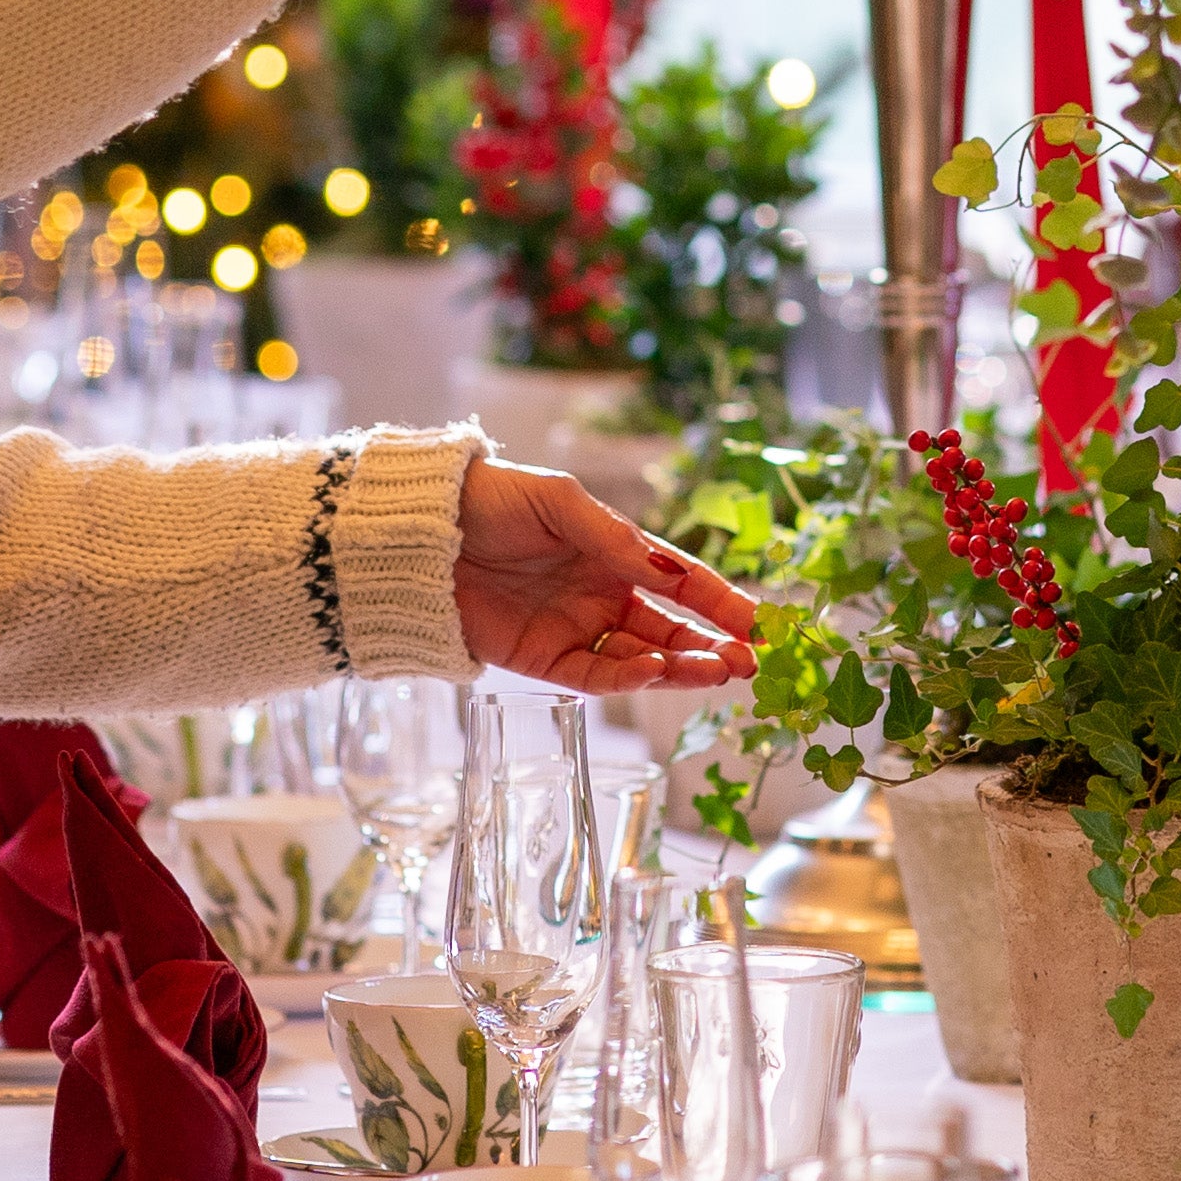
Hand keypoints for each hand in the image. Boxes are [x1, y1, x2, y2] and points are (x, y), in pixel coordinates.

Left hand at [449, 454, 764, 697]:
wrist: (420, 534)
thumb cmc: (491, 501)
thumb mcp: (561, 502)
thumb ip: (615, 538)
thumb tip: (673, 571)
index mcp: (613, 553)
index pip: (680, 584)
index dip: (721, 603)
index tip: (760, 623)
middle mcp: (601, 596)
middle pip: (669, 631)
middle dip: (711, 647)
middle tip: (748, 663)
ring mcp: (574, 631)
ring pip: (641, 659)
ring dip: (680, 669)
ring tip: (717, 672)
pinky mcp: (541, 662)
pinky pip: (594, 676)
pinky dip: (626, 678)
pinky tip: (654, 670)